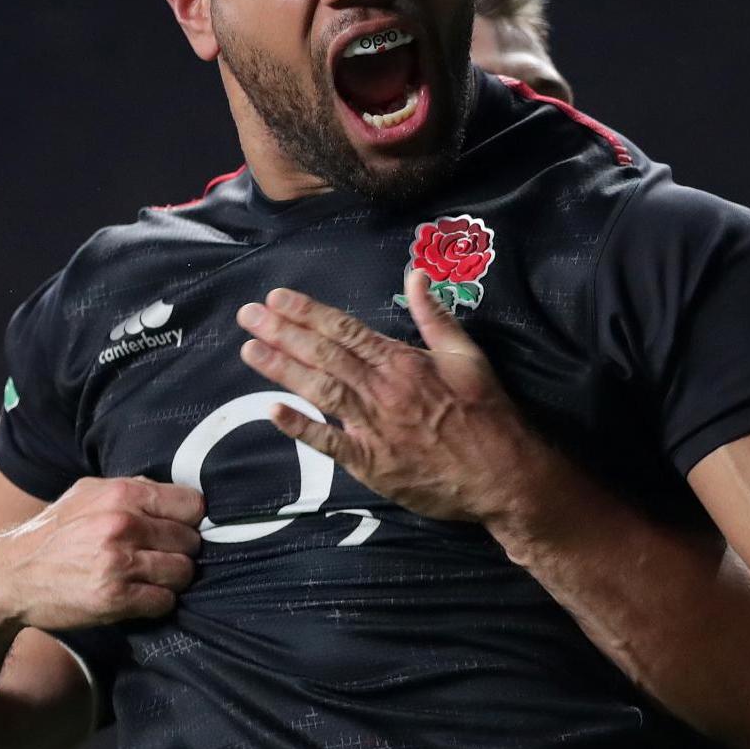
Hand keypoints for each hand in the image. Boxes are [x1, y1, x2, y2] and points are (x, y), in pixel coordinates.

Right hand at [0, 476, 203, 630]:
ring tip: (148, 577)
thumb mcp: (87, 494)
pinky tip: (138, 596)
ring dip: (171, 579)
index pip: (192, 505)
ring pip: (183, 572)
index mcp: (121, 494)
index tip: (176, 529)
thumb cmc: (53, 534)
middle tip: (157, 557)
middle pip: (191, 541)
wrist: (10, 576)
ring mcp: (119, 562)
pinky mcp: (115, 598)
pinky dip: (157, 601)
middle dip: (179, 551)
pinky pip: (165, 601)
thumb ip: (130, 489)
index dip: (188, 520)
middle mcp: (123, 525)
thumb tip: (175, 495)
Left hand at [235, 267, 543, 524]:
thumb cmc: (487, 414)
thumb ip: (435, 316)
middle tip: (247, 315)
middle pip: (324, 355)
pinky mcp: (372, 464)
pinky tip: (273, 412)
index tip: (277, 299)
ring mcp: (375, 428)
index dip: (308, 313)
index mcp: (403, 362)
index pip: (346, 330)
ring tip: (249, 350)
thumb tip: (415, 274)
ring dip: (282, 370)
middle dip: (282, 333)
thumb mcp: (468, 356)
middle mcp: (383, 390)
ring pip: (321, 391)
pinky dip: (302, 428)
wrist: (503, 474)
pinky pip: (331, 444)